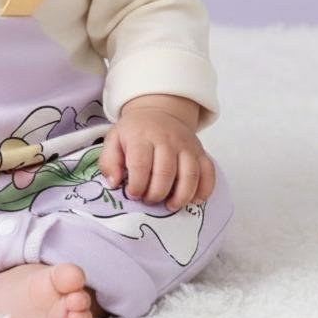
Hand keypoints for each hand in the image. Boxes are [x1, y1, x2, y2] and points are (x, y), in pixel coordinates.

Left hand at [98, 107, 214, 210]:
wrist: (158, 112)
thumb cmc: (134, 132)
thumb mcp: (113, 140)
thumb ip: (109, 162)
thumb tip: (115, 184)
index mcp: (141, 136)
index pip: (140, 164)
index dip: (136, 185)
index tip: (132, 194)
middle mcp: (167, 139)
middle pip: (165, 173)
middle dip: (156, 194)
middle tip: (149, 201)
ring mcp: (187, 145)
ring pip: (190, 175)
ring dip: (180, 197)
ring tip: (169, 206)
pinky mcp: (201, 152)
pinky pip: (209, 173)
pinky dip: (204, 190)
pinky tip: (192, 200)